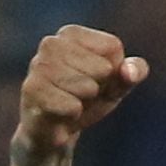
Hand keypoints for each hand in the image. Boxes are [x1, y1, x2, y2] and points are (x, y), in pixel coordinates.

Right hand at [15, 26, 149, 157]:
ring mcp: (37, 66)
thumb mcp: (117, 84)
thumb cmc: (86, 100)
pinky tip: (62, 115)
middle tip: (81, 97)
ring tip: (71, 105)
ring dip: (85, 103)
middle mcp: (51, 43)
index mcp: (71, 33)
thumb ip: (134, 72)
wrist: (53, 132)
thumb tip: (129, 71)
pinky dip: (74, 115)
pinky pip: (70, 105)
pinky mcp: (30, 91)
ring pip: (86, 87)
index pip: (112, 48)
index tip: (96, 80)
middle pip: (101, 68)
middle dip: (98, 89)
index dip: (112, 71)